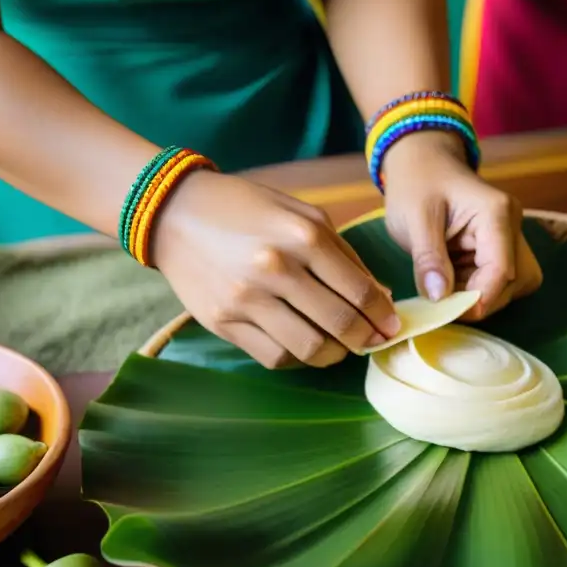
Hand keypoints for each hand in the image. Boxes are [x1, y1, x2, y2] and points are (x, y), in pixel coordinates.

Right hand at [151, 172, 399, 368]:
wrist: (175, 212)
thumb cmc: (247, 209)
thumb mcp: (303, 215)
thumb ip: (344, 255)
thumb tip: (380, 297)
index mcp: (303, 237)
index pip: (358, 291)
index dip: (382, 315)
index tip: (391, 326)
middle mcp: (276, 268)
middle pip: (339, 323)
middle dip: (365, 338)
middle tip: (371, 341)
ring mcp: (247, 298)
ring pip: (309, 348)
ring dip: (333, 354)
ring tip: (338, 346)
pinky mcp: (223, 322)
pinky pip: (274, 356)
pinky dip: (297, 358)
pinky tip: (303, 344)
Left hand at [381, 132, 541, 320]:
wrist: (423, 162)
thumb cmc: (417, 183)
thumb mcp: (413, 218)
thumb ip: (427, 258)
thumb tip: (438, 297)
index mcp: (496, 214)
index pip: (502, 269)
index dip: (479, 298)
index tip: (448, 312)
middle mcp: (513, 227)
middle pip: (516, 281)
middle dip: (482, 300)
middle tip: (443, 303)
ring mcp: (510, 239)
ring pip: (513, 285)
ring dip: (481, 296)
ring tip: (446, 289)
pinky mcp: (500, 250)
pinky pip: (499, 281)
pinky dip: (476, 290)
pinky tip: (451, 283)